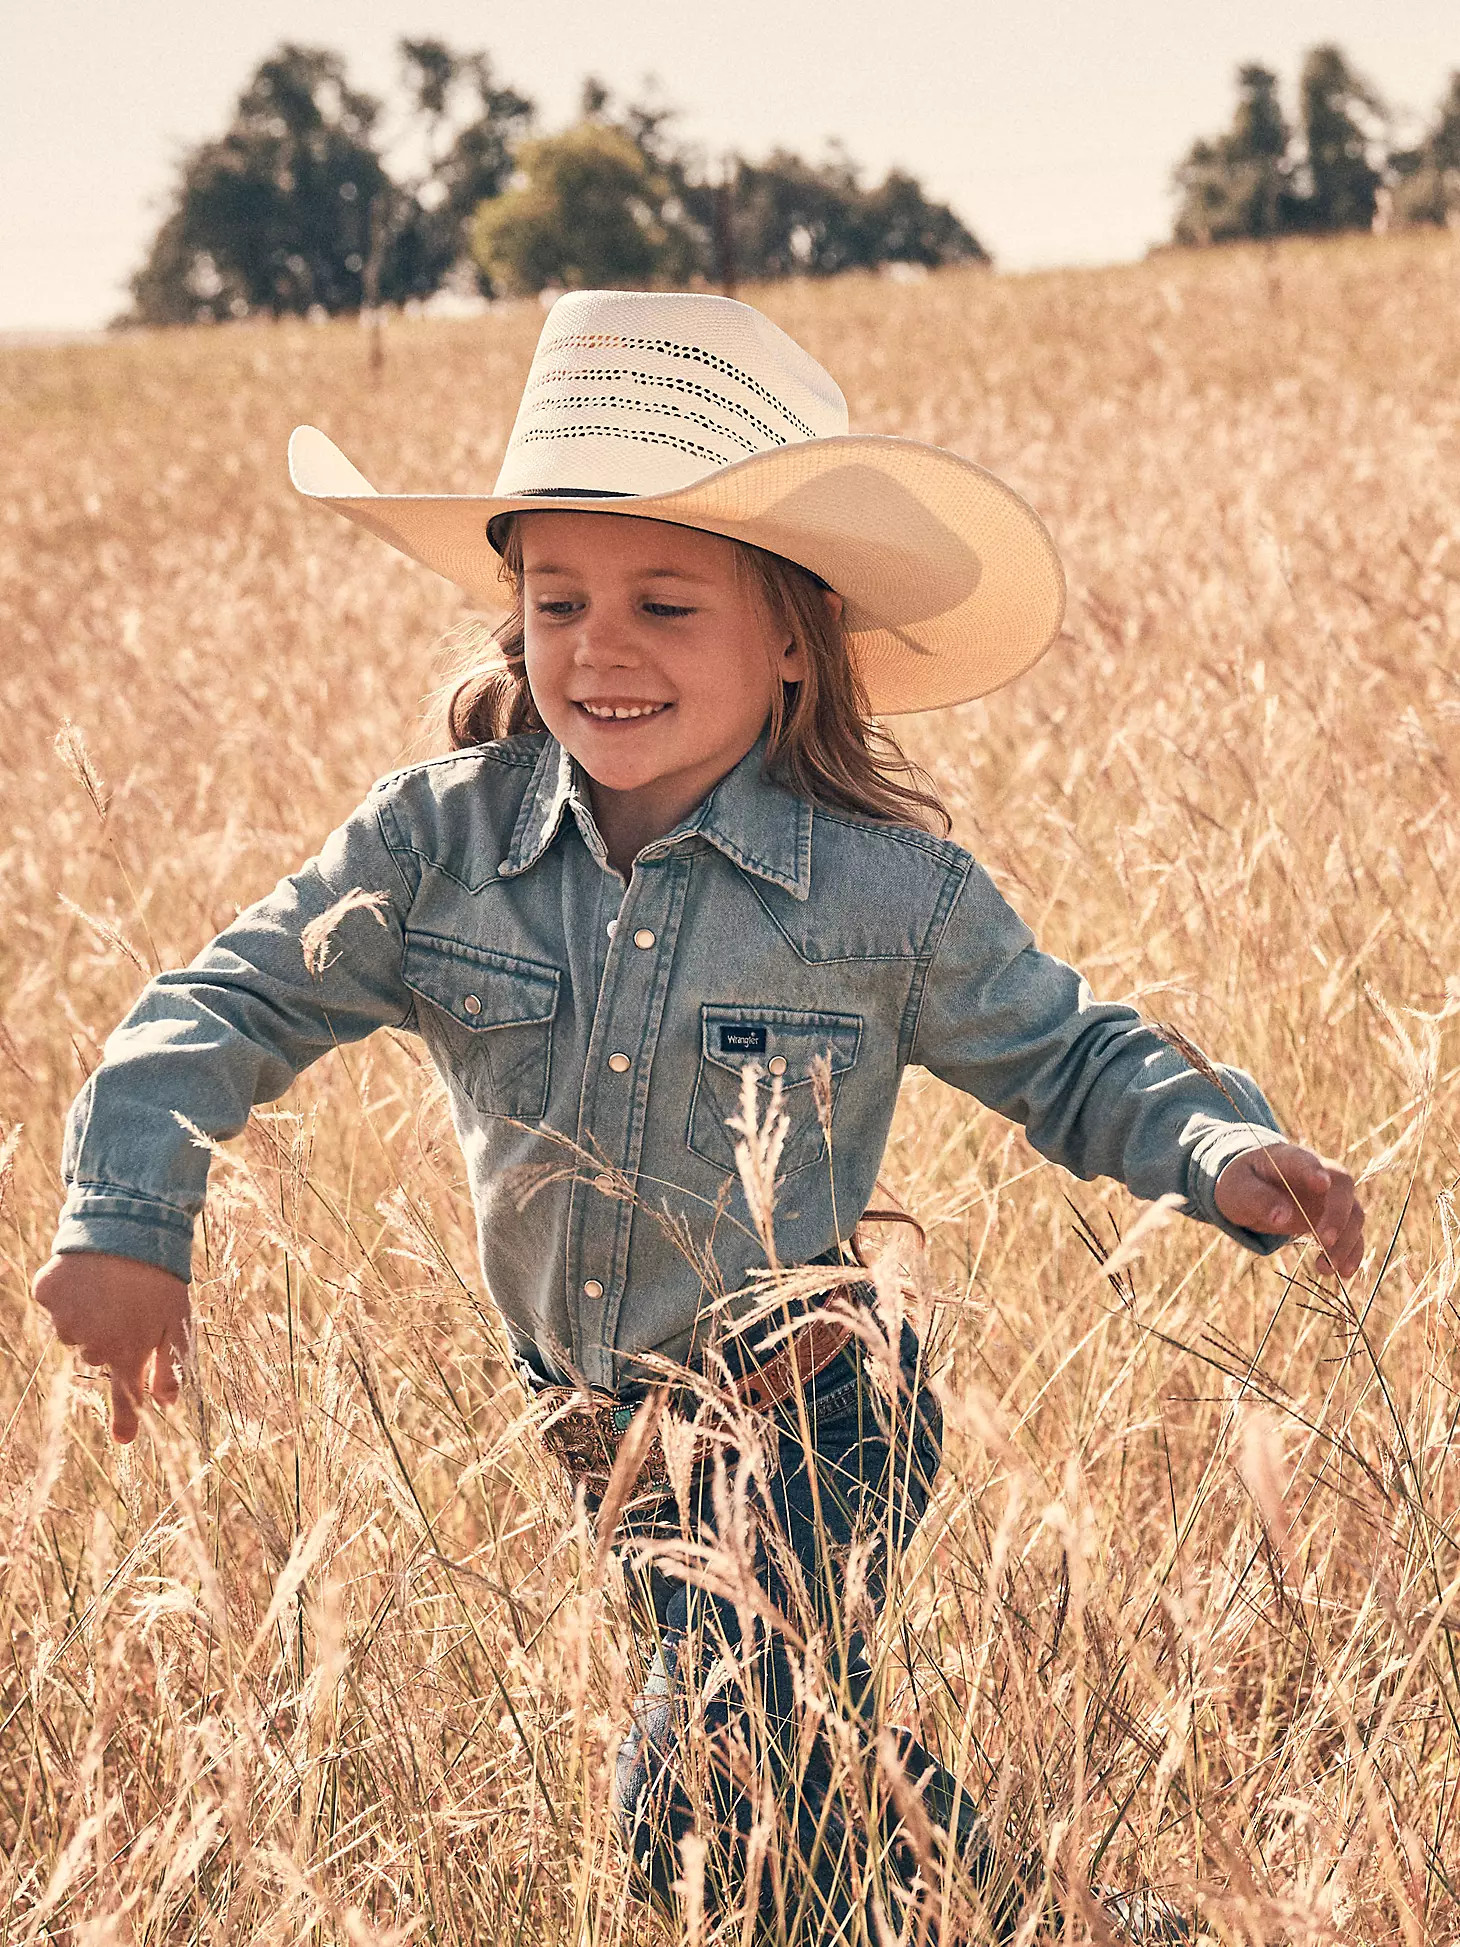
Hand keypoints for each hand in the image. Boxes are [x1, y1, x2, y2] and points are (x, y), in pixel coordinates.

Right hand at [32, 1253, 190, 1441]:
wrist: (130, 1226)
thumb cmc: (160, 1275)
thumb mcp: (178, 1320)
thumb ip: (172, 1364)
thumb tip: (169, 1403)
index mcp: (128, 1352)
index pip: (127, 1396)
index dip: (126, 1419)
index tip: (124, 1440)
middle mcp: (92, 1344)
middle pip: (97, 1356)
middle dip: (109, 1338)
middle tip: (126, 1306)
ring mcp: (66, 1320)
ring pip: (72, 1330)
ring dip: (87, 1315)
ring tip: (108, 1285)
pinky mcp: (48, 1294)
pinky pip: (55, 1302)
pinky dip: (68, 1290)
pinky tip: (87, 1272)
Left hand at [1214, 1143, 1363, 1278]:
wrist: (1250, 1188)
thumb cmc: (1241, 1182)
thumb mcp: (1238, 1188)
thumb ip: (1257, 1198)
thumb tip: (1281, 1217)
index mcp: (1289, 1159)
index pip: (1306, 1160)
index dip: (1315, 1171)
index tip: (1321, 1184)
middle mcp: (1318, 1173)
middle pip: (1342, 1187)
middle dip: (1338, 1215)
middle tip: (1325, 1241)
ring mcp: (1329, 1196)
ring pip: (1353, 1213)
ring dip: (1346, 1241)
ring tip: (1326, 1268)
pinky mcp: (1333, 1218)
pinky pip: (1352, 1233)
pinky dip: (1352, 1252)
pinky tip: (1343, 1273)